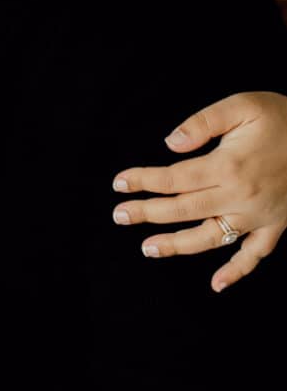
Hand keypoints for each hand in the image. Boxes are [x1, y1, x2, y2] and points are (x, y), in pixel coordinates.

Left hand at [112, 92, 286, 290]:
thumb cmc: (283, 116)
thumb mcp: (243, 105)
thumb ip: (203, 122)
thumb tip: (169, 144)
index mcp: (228, 166)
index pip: (174, 178)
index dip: (143, 180)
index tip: (119, 183)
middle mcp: (240, 196)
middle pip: (183, 210)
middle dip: (147, 213)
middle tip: (119, 215)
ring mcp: (259, 215)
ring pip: (211, 238)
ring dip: (177, 245)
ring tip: (148, 248)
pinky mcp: (277, 224)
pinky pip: (255, 255)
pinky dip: (236, 272)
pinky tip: (216, 285)